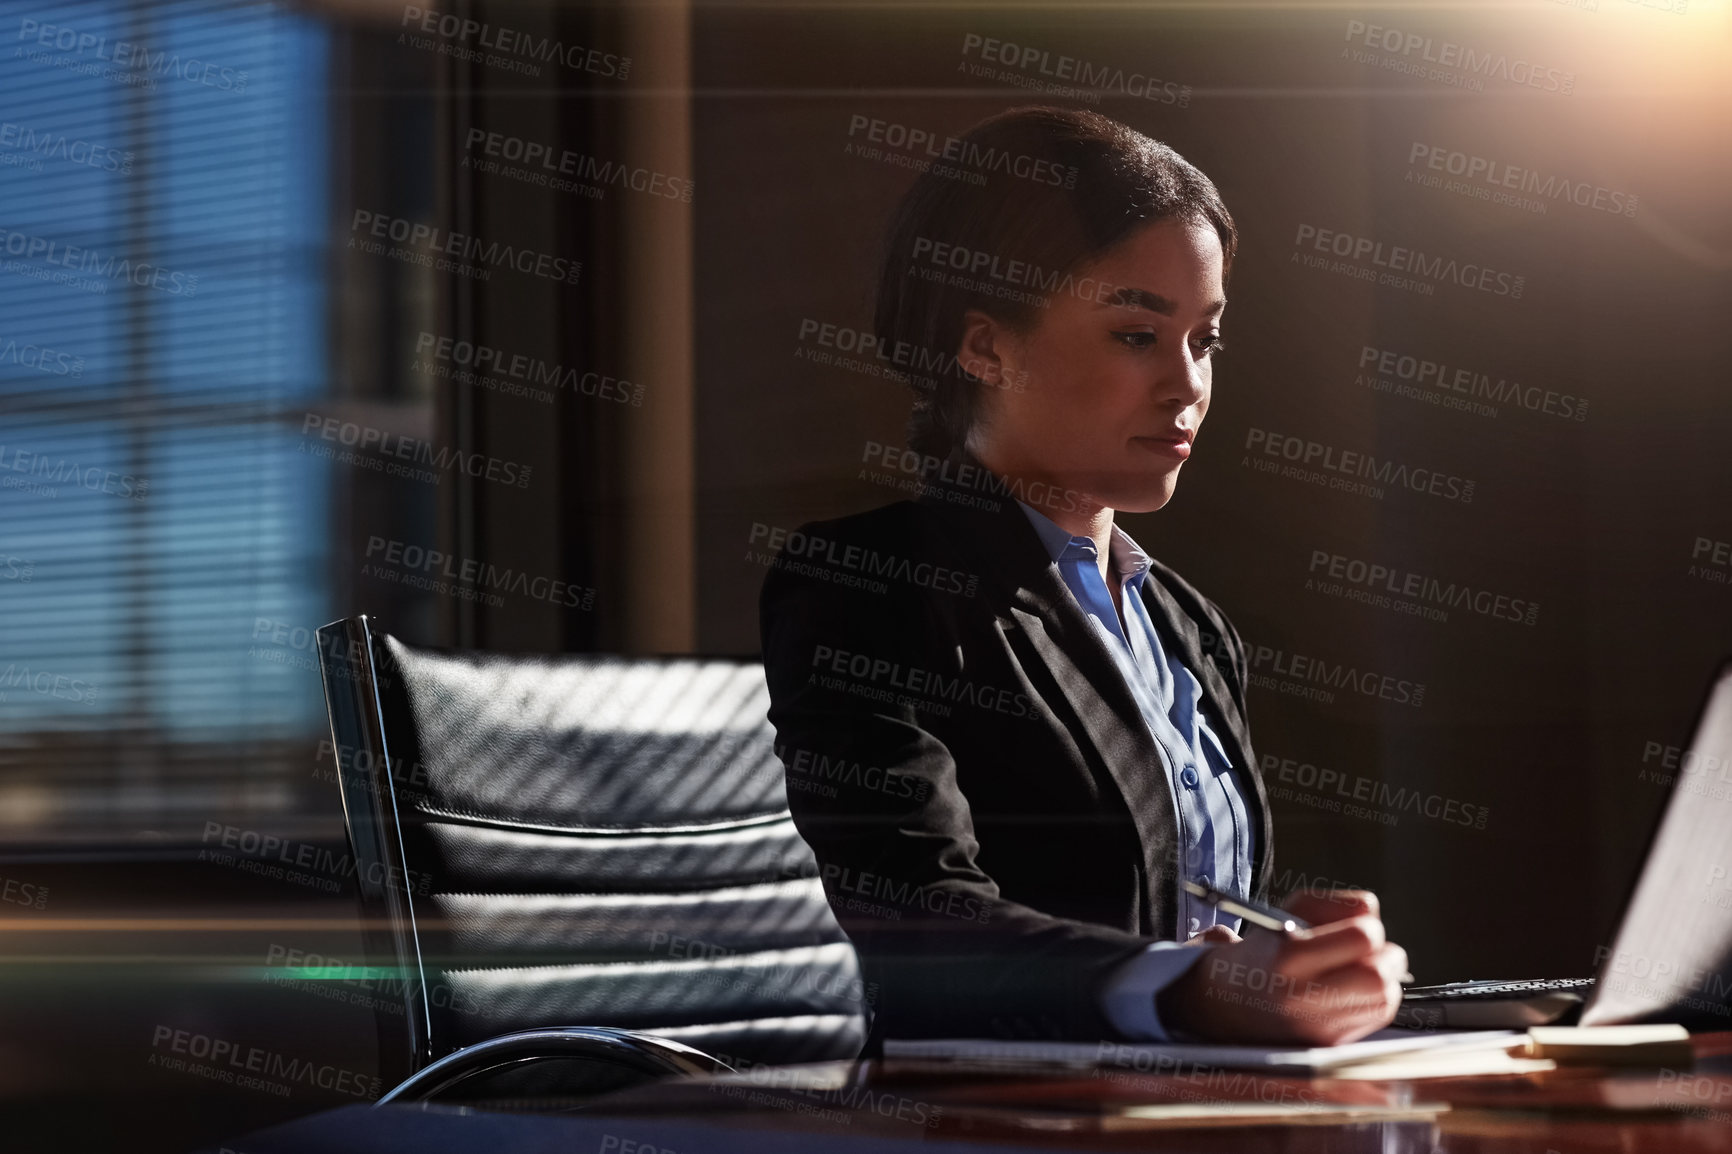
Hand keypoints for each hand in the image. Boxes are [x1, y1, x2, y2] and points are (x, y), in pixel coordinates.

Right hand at [1155, 890, 1407, 1044]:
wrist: (1226, 1005)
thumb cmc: (1263, 951)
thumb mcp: (1285, 914)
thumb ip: (1333, 905)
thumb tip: (1371, 913)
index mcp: (1288, 957)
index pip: (1362, 936)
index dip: (1367, 925)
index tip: (1355, 925)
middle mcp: (1304, 996)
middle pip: (1379, 973)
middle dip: (1385, 954)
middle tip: (1370, 949)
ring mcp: (1319, 1027)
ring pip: (1386, 996)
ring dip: (1384, 978)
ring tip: (1360, 970)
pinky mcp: (1331, 1045)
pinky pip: (1377, 1016)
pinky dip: (1376, 999)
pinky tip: (1353, 991)